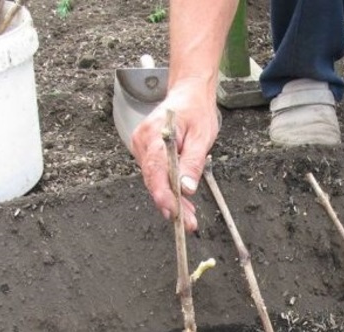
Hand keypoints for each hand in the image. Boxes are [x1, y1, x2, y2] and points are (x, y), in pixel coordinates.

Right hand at [132, 78, 219, 231]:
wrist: (188, 94)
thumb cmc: (196, 110)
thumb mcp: (202, 136)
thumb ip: (193, 162)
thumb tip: (186, 187)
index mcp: (155, 133)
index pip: (155, 170)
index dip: (163, 195)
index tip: (174, 212)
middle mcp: (142, 141)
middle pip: (154, 180)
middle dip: (171, 204)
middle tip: (188, 224)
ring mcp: (141, 147)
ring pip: (155, 182)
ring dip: (172, 200)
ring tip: (188, 218)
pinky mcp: (145, 153)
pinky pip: (156, 176)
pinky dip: (169, 190)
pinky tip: (181, 203)